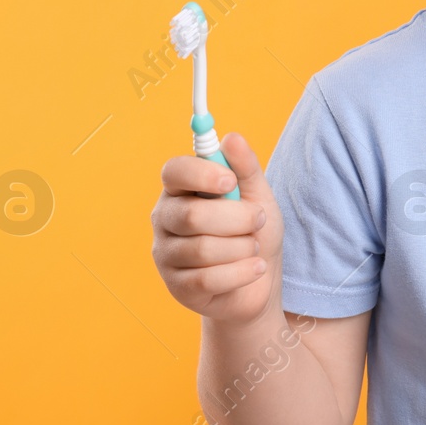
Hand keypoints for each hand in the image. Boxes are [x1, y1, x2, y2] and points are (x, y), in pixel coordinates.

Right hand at [152, 133, 283, 323]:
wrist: (260, 280)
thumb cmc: (254, 231)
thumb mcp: (258, 195)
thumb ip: (246, 167)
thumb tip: (232, 138)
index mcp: (180, 189)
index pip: (173, 172)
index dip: (200, 174)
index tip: (229, 182)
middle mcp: (165, 219)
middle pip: (192, 215)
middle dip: (237, 219)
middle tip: (258, 220)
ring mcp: (166, 254)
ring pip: (203, 249)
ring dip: (243, 247)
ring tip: (253, 247)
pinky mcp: (176, 286)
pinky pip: (208, 279)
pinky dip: (242, 272)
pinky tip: (255, 268)